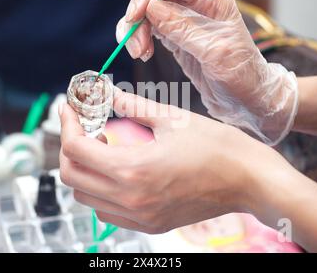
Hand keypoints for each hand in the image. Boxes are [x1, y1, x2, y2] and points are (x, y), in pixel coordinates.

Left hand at [59, 88, 285, 233]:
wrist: (250, 181)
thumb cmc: (217, 146)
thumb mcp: (172, 118)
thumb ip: (131, 106)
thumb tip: (105, 92)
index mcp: (134, 170)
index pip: (76, 150)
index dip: (66, 124)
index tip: (69, 108)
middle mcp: (131, 200)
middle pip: (72, 178)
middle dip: (69, 148)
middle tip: (82, 126)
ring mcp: (140, 217)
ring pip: (86, 198)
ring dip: (84, 170)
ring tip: (101, 147)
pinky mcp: (151, 224)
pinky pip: (108, 212)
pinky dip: (101, 191)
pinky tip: (118, 170)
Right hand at [117, 0, 297, 145]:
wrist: (248, 99)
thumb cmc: (242, 75)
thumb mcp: (214, 52)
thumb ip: (183, 29)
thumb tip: (151, 8)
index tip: (135, 17)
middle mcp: (196, 4)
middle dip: (138, 17)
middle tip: (136, 46)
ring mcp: (184, 21)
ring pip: (147, 13)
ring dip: (136, 31)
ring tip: (140, 54)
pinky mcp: (176, 39)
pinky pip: (149, 30)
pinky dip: (140, 39)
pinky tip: (144, 55)